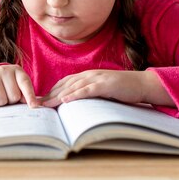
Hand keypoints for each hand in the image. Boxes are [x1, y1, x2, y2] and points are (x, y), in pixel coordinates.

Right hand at [0, 64, 38, 107]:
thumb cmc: (5, 84)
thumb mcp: (16, 84)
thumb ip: (25, 93)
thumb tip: (34, 105)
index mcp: (17, 70)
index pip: (25, 83)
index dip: (30, 95)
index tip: (33, 106)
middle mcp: (4, 70)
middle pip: (14, 96)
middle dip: (11, 100)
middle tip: (6, 95)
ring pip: (1, 100)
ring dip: (0, 103)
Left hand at [39, 69, 154, 107]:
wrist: (141, 84)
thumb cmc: (122, 89)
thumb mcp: (101, 90)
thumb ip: (88, 93)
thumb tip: (74, 103)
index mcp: (87, 75)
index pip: (64, 83)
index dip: (51, 91)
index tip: (40, 100)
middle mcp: (89, 74)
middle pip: (64, 84)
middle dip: (50, 95)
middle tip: (37, 104)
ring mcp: (97, 78)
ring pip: (73, 86)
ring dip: (58, 95)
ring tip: (46, 104)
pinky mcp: (105, 84)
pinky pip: (87, 90)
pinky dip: (75, 94)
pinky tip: (66, 100)